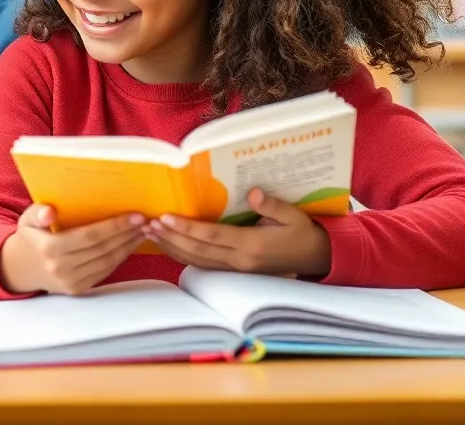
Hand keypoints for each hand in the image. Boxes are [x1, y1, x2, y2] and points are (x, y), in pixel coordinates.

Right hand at [0, 204, 144, 295]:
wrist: (22, 269)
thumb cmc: (30, 237)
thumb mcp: (27, 220)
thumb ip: (38, 213)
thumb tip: (50, 212)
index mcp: (50, 249)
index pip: (90, 236)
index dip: (115, 226)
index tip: (136, 215)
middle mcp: (62, 269)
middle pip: (103, 249)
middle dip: (128, 234)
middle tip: (147, 220)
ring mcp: (71, 282)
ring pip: (108, 262)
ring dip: (129, 246)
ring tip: (144, 230)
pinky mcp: (79, 290)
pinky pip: (105, 271)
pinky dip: (121, 257)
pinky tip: (130, 244)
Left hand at [145, 188, 330, 277]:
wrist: (316, 260)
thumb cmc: (303, 233)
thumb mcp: (294, 216)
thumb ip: (272, 206)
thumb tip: (253, 193)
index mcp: (253, 246)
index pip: (212, 237)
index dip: (187, 228)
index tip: (166, 217)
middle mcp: (240, 261)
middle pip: (197, 251)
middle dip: (170, 237)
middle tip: (147, 224)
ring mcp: (236, 269)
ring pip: (196, 260)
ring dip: (171, 247)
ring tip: (149, 233)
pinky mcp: (234, 271)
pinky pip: (203, 264)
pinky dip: (183, 255)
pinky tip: (168, 245)